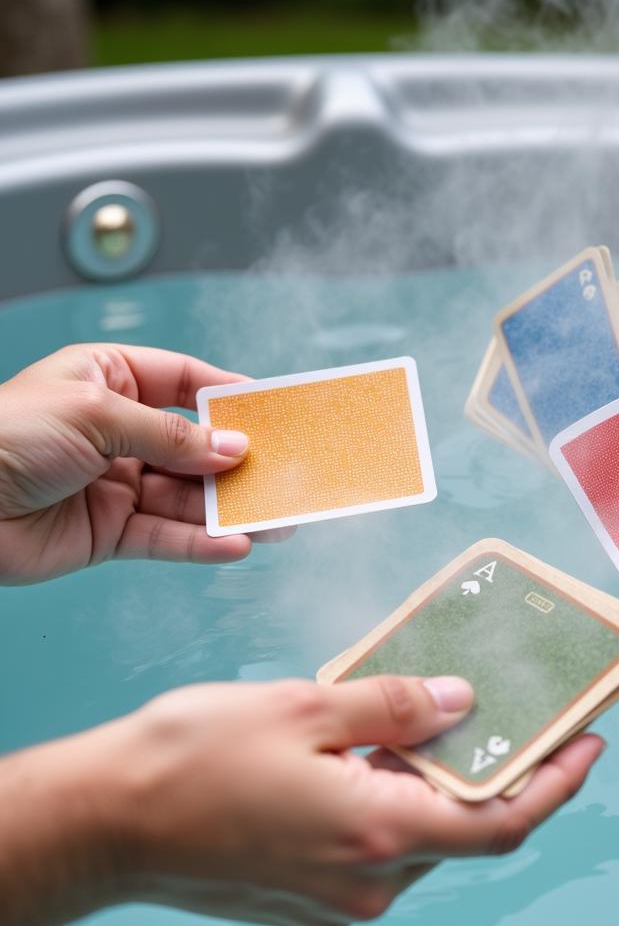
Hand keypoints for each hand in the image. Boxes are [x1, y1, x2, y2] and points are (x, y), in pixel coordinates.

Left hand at [0, 343, 257, 583]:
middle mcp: (117, 431)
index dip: (227, 396)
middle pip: (193, 446)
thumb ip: (170, 436)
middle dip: (238, 462)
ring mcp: (115, 483)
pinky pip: (164, 537)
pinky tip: (234, 545)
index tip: (270, 412)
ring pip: (186, 497)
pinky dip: (200, 543)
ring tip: (275, 519)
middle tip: (284, 474)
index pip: (183, 382)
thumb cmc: (5, 436)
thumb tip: (234, 449)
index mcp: (109, 380)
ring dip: (230, 510)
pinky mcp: (109, 532)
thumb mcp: (97, 414)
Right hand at [0, 676, 602, 925]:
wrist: (104, 824)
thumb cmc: (194, 760)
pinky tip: (376, 753)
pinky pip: (378, 844)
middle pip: (463, 825)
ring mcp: (338, 897)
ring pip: (418, 833)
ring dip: (436, 781)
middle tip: (516, 713)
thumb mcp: (305, 708)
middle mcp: (368, 880)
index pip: (501, 821)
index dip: (556, 784)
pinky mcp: (311, 895)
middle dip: (496, 771)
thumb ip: (394, 706)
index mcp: (376, 833)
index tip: (592, 744)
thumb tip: (461, 703)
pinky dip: (394, 798)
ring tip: (435, 718)